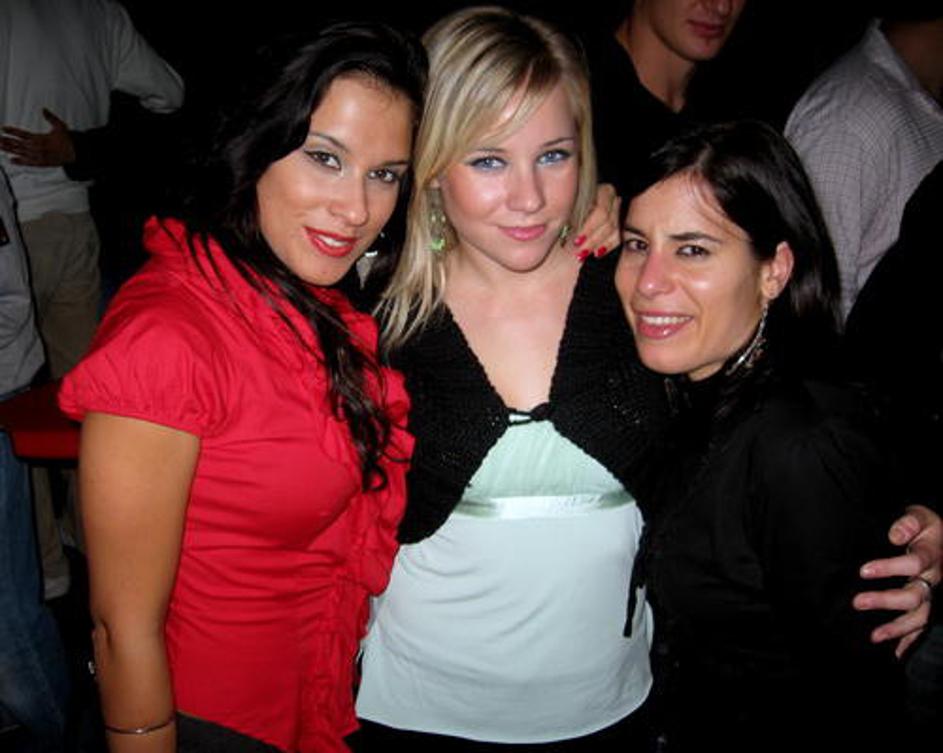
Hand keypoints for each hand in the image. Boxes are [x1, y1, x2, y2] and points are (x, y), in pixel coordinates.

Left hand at [0, 109, 75, 166]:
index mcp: (40, 138)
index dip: (12, 131)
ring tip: (1, 146)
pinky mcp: (41, 163)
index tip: (3, 128)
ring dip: (9, 150)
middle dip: (7, 141)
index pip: (22, 134)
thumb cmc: (67, 141)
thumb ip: (50, 117)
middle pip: (18, 144)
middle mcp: (37, 148)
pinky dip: (19, 162)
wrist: (75, 154)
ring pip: (20, 153)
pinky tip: (12, 160)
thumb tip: (44, 110)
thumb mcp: (60, 126)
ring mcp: (38, 156)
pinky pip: (28, 163)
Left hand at [570, 183, 620, 261]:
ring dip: (597, 245)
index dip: (589, 228)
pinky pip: (617, 238)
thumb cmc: (567, 207)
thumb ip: (570, 215)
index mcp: (603, 191)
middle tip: (578, 251)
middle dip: (592, 239)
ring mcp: (617, 213)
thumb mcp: (568, 208)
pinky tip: (596, 253)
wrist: (571, 209)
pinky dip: (606, 247)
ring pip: (614, 231)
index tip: (576, 240)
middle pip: (608, 222)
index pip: (601, 211)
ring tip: (582, 254)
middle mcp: (613, 199)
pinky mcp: (619, 225)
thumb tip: (565, 229)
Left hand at [854, 504, 940, 656]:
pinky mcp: (930, 604)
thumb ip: (908, 522)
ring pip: (919, 616)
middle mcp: (934, 578)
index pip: (914, 563)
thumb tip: (894, 536)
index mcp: (932, 555)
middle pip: (914, 595)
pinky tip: (895, 654)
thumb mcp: (921, 516)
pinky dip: (909, 641)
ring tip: (873, 637)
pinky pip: (922, 626)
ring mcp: (933, 594)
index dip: (890, 568)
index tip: (863, 571)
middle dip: (886, 601)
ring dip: (897, 628)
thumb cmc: (925, 526)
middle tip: (857, 602)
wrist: (940, 537)